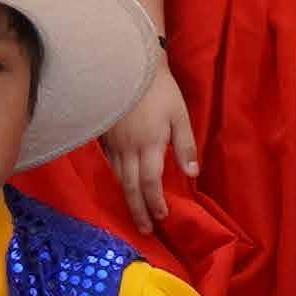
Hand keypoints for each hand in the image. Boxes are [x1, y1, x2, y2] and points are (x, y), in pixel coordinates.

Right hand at [107, 66, 199, 234]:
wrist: (128, 65)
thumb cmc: (159, 89)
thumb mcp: (180, 114)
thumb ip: (185, 145)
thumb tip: (191, 174)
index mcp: (150, 144)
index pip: (150, 183)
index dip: (155, 203)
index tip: (162, 217)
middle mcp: (129, 149)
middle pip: (131, 187)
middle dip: (138, 210)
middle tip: (144, 230)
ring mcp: (113, 143)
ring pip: (117, 178)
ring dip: (126, 198)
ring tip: (133, 213)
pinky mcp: (104, 135)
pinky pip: (108, 163)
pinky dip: (115, 179)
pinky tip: (119, 184)